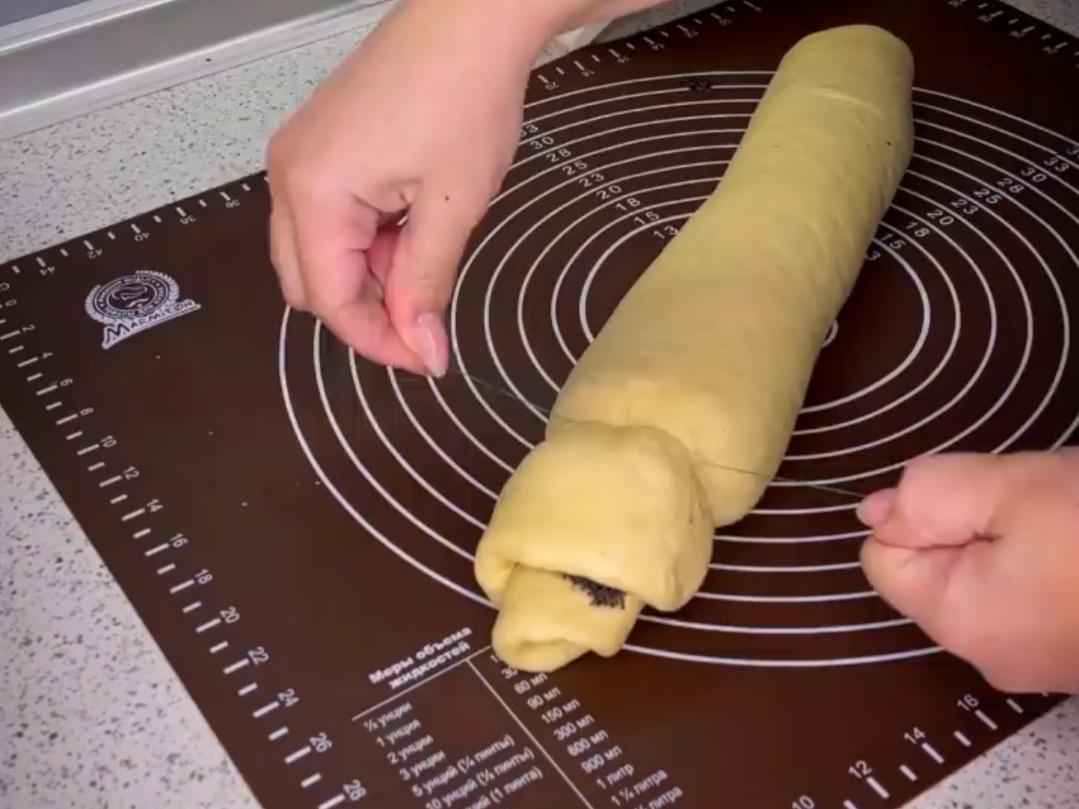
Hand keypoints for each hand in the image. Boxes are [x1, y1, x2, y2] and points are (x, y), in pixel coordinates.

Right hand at [265, 0, 540, 374]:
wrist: (470, 19)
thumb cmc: (463, 95)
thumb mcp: (453, 208)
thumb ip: (426, 285)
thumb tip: (420, 347)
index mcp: (313, 191)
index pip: (329, 301)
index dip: (378, 341)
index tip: (425, 359)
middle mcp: (288, 175)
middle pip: (308, 283)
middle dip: (367, 310)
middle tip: (427, 317)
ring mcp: (297, 156)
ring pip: (316, 253)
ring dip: (367, 274)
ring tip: (426, 251)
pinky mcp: (317, 145)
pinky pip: (326, 216)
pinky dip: (365, 240)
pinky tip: (410, 224)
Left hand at [857, 449, 1078, 693]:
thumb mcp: (1010, 487)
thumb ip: (926, 494)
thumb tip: (873, 512)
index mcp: (955, 622)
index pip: (882, 556)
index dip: (920, 513)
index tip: (984, 501)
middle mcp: (989, 658)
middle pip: (936, 570)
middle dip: (973, 528)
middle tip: (1040, 514)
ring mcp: (1040, 663)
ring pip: (988, 580)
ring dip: (1015, 544)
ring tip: (1070, 530)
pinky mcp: (1076, 654)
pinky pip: (1031, 598)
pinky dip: (1050, 567)